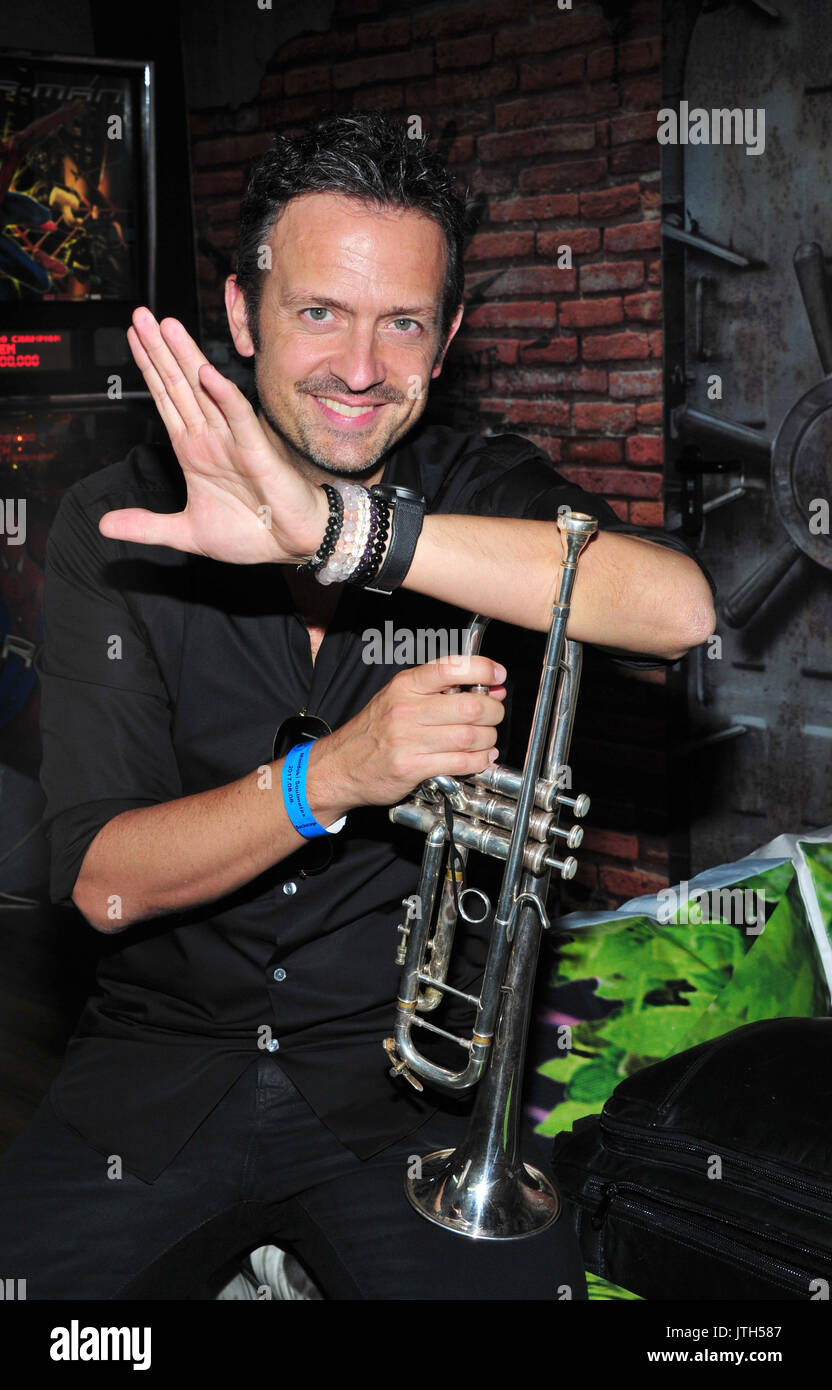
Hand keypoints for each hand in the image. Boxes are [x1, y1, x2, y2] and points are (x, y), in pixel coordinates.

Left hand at [98, 307, 327, 563]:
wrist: (291, 545)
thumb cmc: (250, 534)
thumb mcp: (186, 532)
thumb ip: (147, 525)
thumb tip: (104, 525)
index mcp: (193, 451)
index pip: (166, 401)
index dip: (148, 370)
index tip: (132, 339)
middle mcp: (211, 438)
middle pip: (179, 386)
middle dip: (158, 351)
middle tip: (140, 315)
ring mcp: (232, 441)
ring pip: (205, 392)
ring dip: (186, 359)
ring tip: (168, 327)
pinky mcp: (257, 452)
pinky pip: (238, 419)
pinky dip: (223, 396)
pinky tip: (207, 373)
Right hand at [307, 655, 507, 812]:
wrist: (339, 766)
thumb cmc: (374, 731)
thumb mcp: (398, 698)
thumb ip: (439, 691)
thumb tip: (489, 689)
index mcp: (404, 686)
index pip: (451, 667)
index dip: (483, 669)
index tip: (497, 675)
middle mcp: (406, 710)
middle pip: (469, 706)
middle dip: (493, 711)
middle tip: (494, 715)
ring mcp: (408, 740)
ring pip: (470, 736)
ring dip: (488, 739)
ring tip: (487, 740)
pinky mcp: (412, 767)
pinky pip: (460, 762)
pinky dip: (479, 761)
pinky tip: (480, 758)